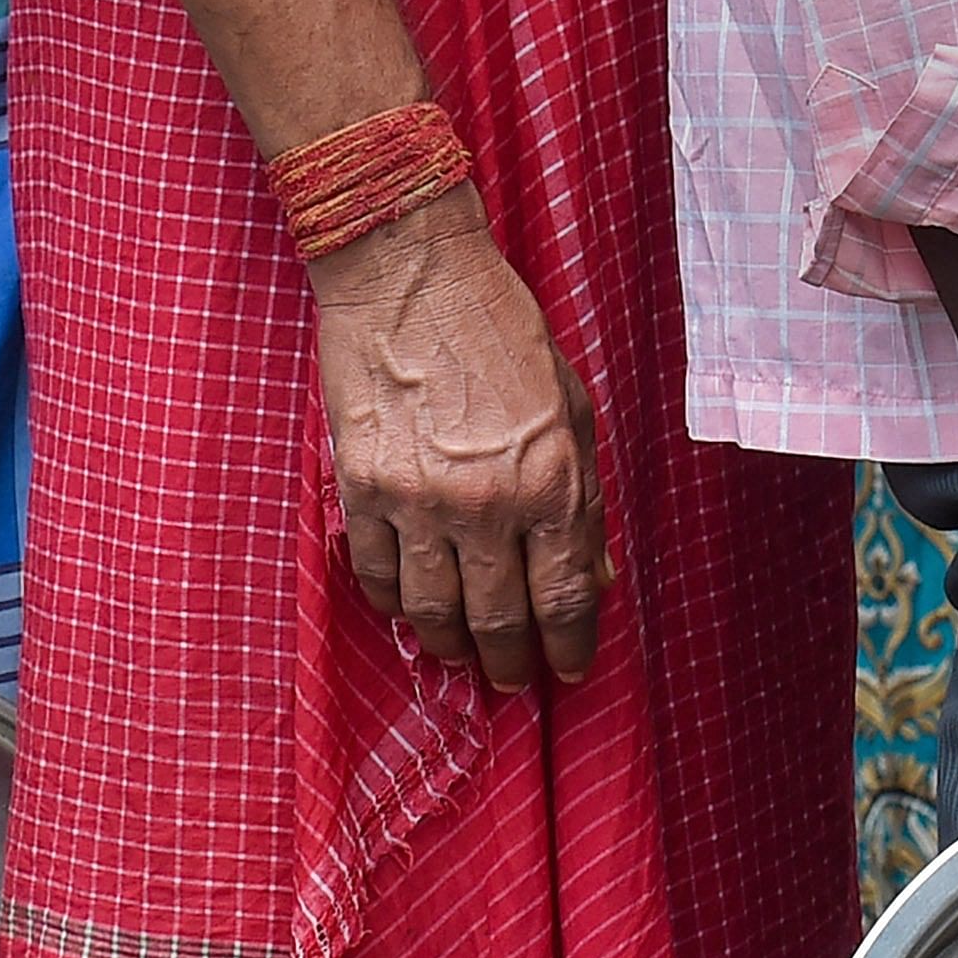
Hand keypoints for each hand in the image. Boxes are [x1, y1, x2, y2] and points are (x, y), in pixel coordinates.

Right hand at [306, 190, 606, 691]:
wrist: (411, 277)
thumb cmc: (499, 330)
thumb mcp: (571, 407)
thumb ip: (581, 493)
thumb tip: (593, 571)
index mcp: (552, 480)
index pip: (566, 596)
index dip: (569, 646)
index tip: (567, 670)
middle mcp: (488, 503)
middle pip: (499, 619)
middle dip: (508, 663)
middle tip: (510, 680)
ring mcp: (419, 502)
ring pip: (433, 612)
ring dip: (449, 645)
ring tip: (459, 654)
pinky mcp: (364, 490)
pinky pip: (377, 575)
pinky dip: (394, 603)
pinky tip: (408, 607)